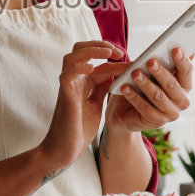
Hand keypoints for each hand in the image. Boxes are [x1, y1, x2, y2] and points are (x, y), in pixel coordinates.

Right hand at [37, 39, 126, 174]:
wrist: (64, 150)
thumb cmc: (78, 130)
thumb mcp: (95, 105)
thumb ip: (101, 89)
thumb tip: (113, 74)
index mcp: (82, 82)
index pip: (97, 62)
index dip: (113, 59)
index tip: (130, 60)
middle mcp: (73, 81)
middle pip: (80, 50)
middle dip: (99, 45)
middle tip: (117, 51)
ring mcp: (67, 87)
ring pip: (72, 57)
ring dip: (91, 51)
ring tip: (107, 52)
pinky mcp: (64, 96)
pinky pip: (67, 74)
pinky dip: (78, 67)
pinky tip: (91, 68)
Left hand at [105, 46, 194, 134]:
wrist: (125, 111)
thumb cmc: (142, 86)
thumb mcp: (151, 72)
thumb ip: (163, 61)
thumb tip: (176, 45)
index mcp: (185, 86)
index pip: (186, 72)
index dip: (182, 60)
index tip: (175, 49)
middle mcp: (182, 101)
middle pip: (172, 85)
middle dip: (161, 72)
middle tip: (150, 61)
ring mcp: (170, 114)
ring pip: (158, 96)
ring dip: (146, 84)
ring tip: (135, 73)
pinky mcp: (156, 122)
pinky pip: (144, 108)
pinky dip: (134, 96)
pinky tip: (125, 87)